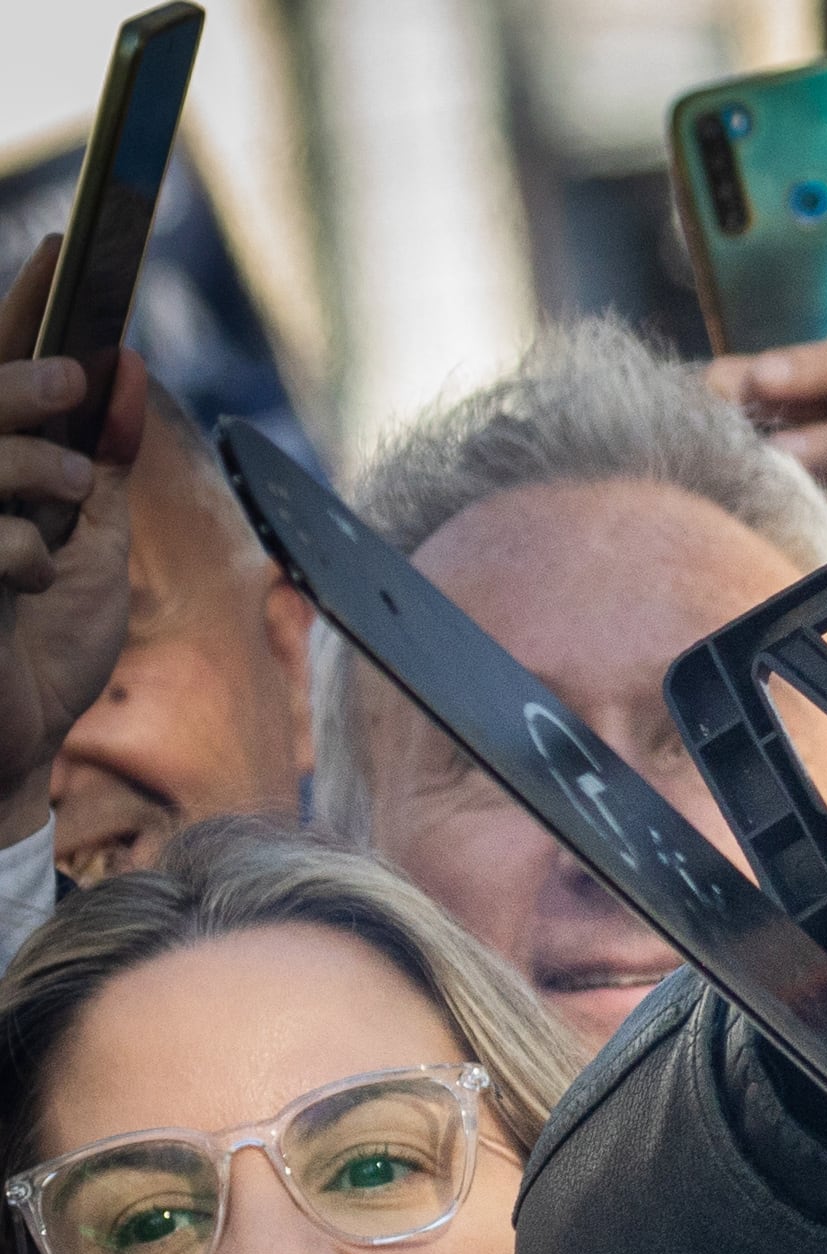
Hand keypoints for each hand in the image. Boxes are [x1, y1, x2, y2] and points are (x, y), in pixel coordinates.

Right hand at [0, 236, 144, 833]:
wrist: (15, 743)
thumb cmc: (43, 649)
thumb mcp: (92, 549)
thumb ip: (100, 464)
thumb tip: (122, 369)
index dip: (27, 306)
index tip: (64, 247)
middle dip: (23, 378)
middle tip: (76, 377)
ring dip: (33, 463)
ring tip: (69, 496)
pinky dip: (19, 546)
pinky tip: (29, 577)